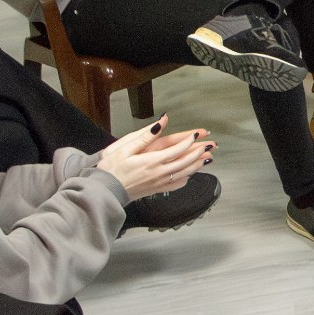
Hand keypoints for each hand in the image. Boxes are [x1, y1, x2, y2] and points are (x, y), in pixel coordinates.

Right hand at [96, 116, 213, 198]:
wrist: (105, 191)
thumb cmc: (111, 169)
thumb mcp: (124, 148)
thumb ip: (144, 136)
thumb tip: (160, 123)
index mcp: (151, 161)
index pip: (176, 149)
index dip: (188, 141)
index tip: (196, 134)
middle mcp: (159, 173)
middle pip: (185, 162)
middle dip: (198, 152)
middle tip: (209, 145)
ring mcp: (159, 183)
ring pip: (184, 173)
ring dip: (197, 165)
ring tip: (206, 158)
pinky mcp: (157, 190)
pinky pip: (177, 185)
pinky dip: (187, 178)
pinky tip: (190, 175)